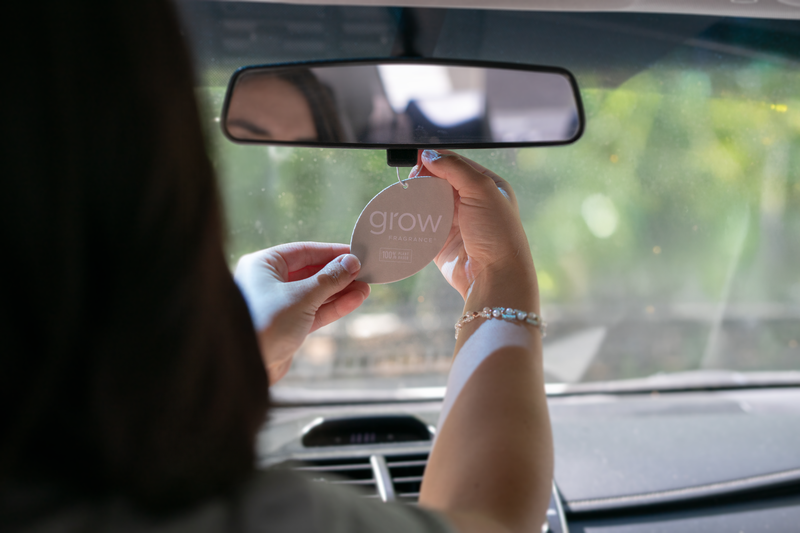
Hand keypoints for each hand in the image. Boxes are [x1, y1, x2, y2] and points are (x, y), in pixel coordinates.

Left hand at [234, 243, 369, 383]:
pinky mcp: (287, 325)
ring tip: (366, 288)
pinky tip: (355, 300)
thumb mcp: (301, 297)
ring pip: (315, 293)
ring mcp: (278, 305)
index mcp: (263, 265)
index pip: (303, 251)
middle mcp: (268, 282)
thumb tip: (352, 262)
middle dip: (339, 274)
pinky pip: (314, 311)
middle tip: (365, 272)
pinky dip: (333, 306)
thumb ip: (329, 279)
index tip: (356, 253)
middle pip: (310, 272)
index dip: (331, 252)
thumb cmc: (265, 323)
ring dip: (340, 291)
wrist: (246, 366)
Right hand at [417, 150, 535, 304]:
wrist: (493, 276)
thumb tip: (429, 155)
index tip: (417, 159)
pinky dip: (413, 219)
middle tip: (411, 181)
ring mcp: (456, 222)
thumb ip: (455, 169)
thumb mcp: (481, 190)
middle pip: (440, 182)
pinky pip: (423, 224)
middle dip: (424, 179)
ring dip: (417, 198)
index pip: (457, 165)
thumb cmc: (497, 233)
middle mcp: (472, 202)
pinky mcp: (441, 240)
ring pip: (429, 202)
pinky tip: (403, 213)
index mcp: (487, 186)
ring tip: (405, 196)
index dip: (437, 160)